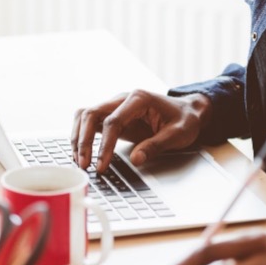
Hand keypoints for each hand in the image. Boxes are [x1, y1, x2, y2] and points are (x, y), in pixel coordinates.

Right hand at [71, 90, 211, 172]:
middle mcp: (122, 99)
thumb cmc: (184, 120)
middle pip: (91, 114)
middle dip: (83, 140)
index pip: (113, 121)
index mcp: (138, 99)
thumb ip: (156, 146)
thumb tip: (136, 159)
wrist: (187, 111)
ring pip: (85, 116)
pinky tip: (82, 154)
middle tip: (84, 164)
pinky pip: (90, 122)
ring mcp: (115, 106)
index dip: (104, 145)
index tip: (102, 165)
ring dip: (78, 137)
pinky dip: (82, 136)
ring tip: (79, 161)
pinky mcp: (112, 115)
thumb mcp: (178, 134)